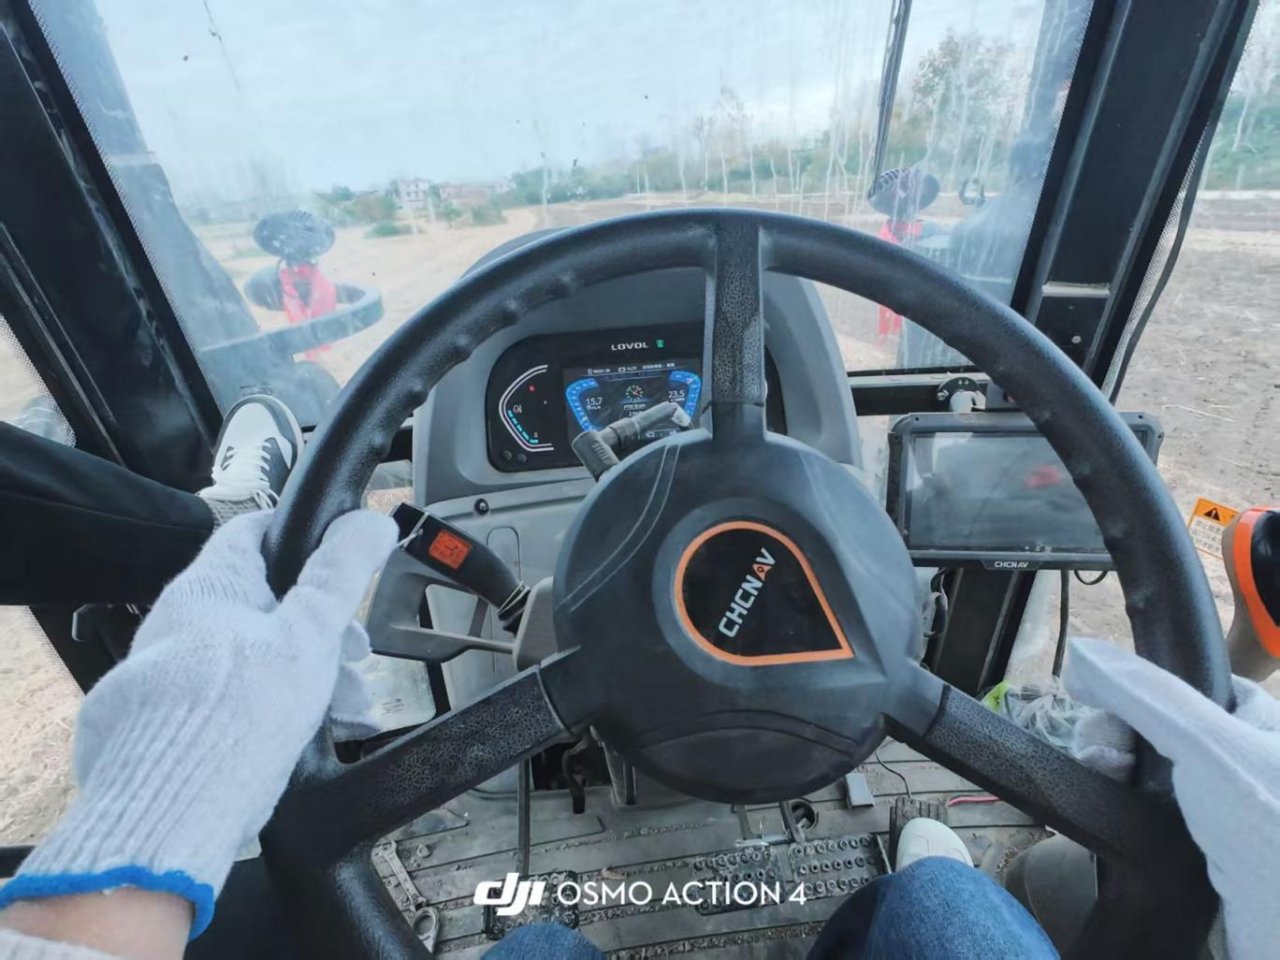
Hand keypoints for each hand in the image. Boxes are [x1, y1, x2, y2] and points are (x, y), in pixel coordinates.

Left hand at [0, 509, 396, 936]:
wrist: (172, 804)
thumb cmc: (241, 706)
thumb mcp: (309, 631)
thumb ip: (341, 573)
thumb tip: (371, 519)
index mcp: (211, 585)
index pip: (255, 533)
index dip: (304, 538)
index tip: (343, 558)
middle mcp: (185, 621)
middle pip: (269, 604)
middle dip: (326, 630)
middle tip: (360, 656)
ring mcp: (177, 673)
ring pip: (260, 656)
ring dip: (315, 674)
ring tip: (355, 709)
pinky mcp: (177, 721)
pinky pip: (240, 697)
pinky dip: (282, 707)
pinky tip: (322, 734)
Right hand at [1064, 638, 1279, 959]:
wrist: (1277, 920)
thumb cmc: (1264, 824)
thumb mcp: (1204, 742)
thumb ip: (1146, 695)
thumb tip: (1082, 655)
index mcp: (1262, 729)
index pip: (1192, 685)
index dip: (1144, 687)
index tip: (1105, 697)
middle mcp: (1242, 763)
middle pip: (1157, 724)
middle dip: (1118, 731)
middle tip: (1106, 752)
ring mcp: (1218, 808)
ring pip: (1146, 768)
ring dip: (1112, 768)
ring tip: (1104, 776)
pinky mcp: (1194, 846)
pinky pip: (1144, 809)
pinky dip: (1120, 804)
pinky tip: (1109, 803)